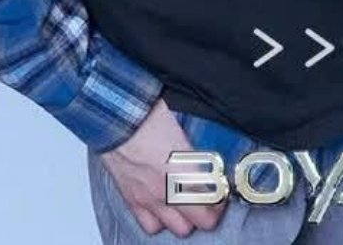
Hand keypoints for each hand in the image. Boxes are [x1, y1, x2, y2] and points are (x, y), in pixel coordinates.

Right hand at [100, 97, 224, 235]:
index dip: (223, 199)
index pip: (214, 201)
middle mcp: (169, 189)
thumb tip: (216, 151)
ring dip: (186, 218)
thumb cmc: (149, 114)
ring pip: (178, 228)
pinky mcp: (133, 200)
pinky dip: (160, 221)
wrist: (117, 117)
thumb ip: (202, 145)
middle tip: (211, 200)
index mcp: (186, 169)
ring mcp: (150, 198)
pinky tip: (164, 207)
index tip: (224, 191)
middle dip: (209, 212)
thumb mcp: (185, 126)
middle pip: (199, 221)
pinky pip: (151, 226)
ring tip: (189, 204)